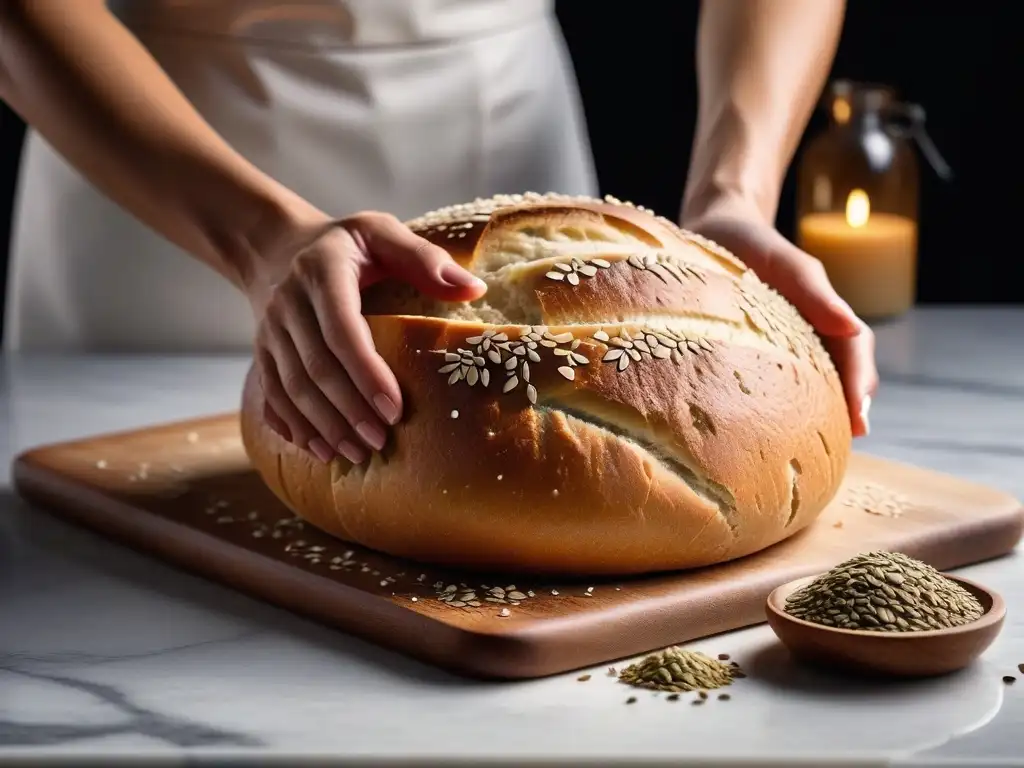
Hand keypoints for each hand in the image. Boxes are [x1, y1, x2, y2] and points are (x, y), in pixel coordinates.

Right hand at [245, 211, 486, 463]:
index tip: (395, 409)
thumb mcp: (382, 233)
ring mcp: (269, 330)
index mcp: (321, 271)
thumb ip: (425, 258)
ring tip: (356, 454)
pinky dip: (294, 426)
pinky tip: (320, 451)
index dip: (366, 372)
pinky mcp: (261, 351)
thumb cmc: (347, 245)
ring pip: (290, 387)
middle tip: (381, 441)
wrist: (279, 247)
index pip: (342, 329)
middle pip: (315, 367)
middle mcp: (287, 302)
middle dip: (348, 410)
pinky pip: (271, 395)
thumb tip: (474, 290)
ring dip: (323, 425)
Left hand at [683, 196, 876, 436]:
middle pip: (841, 372)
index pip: (853, 350)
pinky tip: (767, 429)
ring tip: (816, 444)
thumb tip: (851, 327)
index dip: (859, 383)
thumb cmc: (749, 243)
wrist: (711, 229)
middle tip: (846, 441)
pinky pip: (775, 381)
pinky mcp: (753, 351)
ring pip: (812, 381)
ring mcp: (784, 343)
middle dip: (848, 406)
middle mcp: (808, 331)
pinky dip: (781, 403)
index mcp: (822, 312)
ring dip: (820, 409)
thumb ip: (815, 292)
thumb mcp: (784, 263)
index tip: (858, 419)